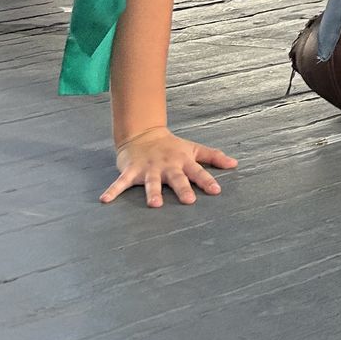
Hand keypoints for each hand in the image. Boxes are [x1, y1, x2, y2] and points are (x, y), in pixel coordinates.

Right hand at [102, 126, 237, 206]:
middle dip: (182, 188)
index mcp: (183, 162)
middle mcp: (167, 166)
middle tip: (189, 200)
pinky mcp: (131, 170)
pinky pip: (122, 182)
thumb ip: (213, 157)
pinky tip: (105, 200)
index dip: (207, 181)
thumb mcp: (193, 149)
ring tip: (154, 205)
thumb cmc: (172, 146)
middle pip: (176, 178)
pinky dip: (113, 190)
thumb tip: (235, 164)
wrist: (142, 134)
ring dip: (152, 192)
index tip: (216, 191)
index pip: (198, 171)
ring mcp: (149, 168)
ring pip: (151, 182)